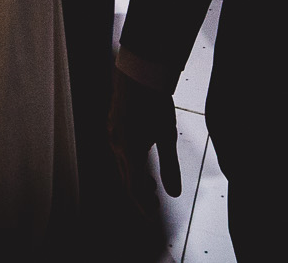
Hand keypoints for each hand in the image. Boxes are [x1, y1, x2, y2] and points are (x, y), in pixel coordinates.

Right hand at [108, 68, 181, 211]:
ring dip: (135, 177)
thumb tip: (174, 193)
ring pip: (121, 165)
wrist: (139, 72)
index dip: (143, 205)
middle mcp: (117, 146)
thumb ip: (170, 166)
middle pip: (126, 179)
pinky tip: (140, 156)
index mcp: (130, 152)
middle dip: (140, 193)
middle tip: (153, 203)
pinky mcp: (112, 124)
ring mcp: (112, 134)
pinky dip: (130, 162)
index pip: (135, 189)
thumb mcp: (167, 136)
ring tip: (150, 182)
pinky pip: (118, 150)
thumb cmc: (155, 102)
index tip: (152, 216)